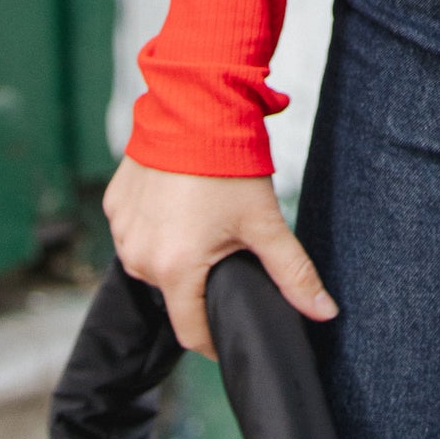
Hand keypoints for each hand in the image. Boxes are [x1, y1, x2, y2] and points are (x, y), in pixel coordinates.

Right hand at [101, 157, 336, 357]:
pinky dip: (155, 224)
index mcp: (174, 268)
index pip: (191, 332)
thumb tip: (325, 312)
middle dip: (198, 282)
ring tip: (202, 222)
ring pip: (151, 262)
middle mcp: (139, 256)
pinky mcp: (114, 204)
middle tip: (225, 252)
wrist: (195, 103)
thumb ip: (294, 272)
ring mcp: (122, 229)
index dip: (215, 335)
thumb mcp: (264, 221)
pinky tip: (178, 201)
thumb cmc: (230, 163)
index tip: (231, 325)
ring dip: (174, 253)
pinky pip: (135, 230)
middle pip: (172, 293)